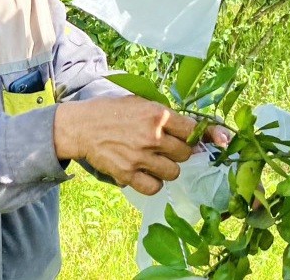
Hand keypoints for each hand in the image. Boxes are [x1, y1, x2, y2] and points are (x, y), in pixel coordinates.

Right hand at [53, 96, 195, 194]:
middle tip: (165, 147)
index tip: (207, 140)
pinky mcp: (128, 174)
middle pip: (185, 153)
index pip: (193, 130)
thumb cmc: (111, 111)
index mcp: (156, 115)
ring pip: (173, 172)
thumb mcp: (138, 102)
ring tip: (153, 160)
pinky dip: (153, 183)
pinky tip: (145, 173)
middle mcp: (152, 136)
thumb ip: (163, 114)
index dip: (201, 136)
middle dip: (178, 151)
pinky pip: (155, 187)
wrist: (82, 126)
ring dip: (166, 167)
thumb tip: (192, 128)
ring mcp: (140, 157)